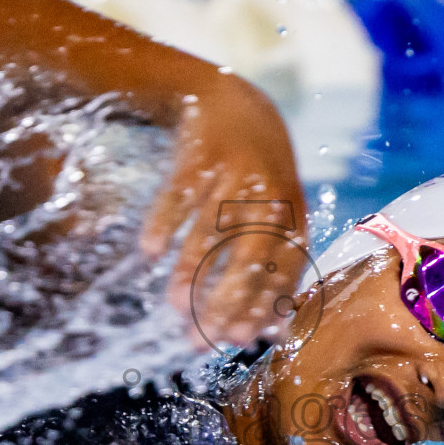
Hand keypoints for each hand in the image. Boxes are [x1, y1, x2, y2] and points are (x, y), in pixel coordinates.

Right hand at [139, 75, 308, 350]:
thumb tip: (269, 334)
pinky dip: (164, 224)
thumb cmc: (255, 178)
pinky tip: (150, 254)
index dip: (262, 306)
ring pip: (212, 232)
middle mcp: (269, 194)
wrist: (232, 103)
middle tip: (202, 336)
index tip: (238, 341)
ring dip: (192, 272)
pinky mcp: (203, 154)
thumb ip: (275, 267)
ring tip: (173, 305)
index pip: (282, 269)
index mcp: (293, 214)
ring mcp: (236, 173)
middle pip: (250, 256)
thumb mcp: (277, 215)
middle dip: (226, 301)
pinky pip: (180, 196)